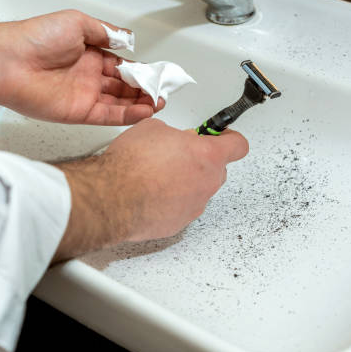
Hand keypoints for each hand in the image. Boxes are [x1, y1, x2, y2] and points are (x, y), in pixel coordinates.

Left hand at [0, 10, 163, 124]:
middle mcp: (87, 76)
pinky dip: (127, 115)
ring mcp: (84, 96)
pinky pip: (108, 116)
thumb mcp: (78, 23)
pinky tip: (144, 111)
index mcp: (88, 54)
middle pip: (123, 86)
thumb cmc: (36, 38)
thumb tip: (127, 40)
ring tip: (159, 102)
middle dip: (145, 89)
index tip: (157, 74)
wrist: (9, 61)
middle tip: (162, 90)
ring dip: (140, 104)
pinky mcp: (78, 113)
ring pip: (119, 103)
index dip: (141, 71)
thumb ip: (105, 33)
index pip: (122, 66)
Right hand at [53, 119, 248, 261]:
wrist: (113, 198)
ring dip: (185, 182)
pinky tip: (151, 194)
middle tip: (178, 154)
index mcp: (207, 155)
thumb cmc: (131, 165)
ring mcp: (195, 206)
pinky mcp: (179, 223)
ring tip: (157, 176)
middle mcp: (207, 183)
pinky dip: (171, 201)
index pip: (237, 145)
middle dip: (201, 161)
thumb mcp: (153, 128)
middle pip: (217, 169)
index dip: (229, 138)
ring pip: (198, 189)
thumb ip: (173, 133)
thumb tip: (172, 137)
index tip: (220, 136)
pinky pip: (182, 207)